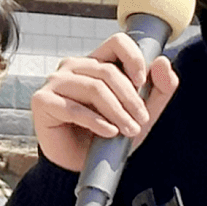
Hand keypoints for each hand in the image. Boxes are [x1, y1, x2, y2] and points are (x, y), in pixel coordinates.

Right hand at [31, 32, 178, 171]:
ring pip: (94, 88)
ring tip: (129, 131)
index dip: (134, 58)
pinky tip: (109, 133)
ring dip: (117, 112)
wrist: (80, 163)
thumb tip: (163, 62)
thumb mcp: (143, 112)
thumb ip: (160, 88)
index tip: (143, 83)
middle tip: (141, 121)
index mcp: (96, 61)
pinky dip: (96, 122)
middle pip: (108, 71)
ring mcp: (56, 82)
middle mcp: (74, 66)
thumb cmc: (109, 133)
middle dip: (131, 99)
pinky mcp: (43, 101)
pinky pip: (74, 108)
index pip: (117, 42)